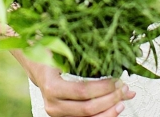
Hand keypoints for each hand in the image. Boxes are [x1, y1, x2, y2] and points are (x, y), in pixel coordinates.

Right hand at [18, 55, 134, 116]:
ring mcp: (58, 113)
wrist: (35, 66)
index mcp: (51, 86)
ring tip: (122, 100)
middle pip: (87, 109)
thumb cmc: (49, 54)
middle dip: (110, 99)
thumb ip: (85, 56)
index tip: (117, 79)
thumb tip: (111, 57)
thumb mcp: (62, 50)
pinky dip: (103, 114)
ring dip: (109, 111)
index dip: (103, 88)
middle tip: (124, 88)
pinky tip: (114, 107)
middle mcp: (53, 104)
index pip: (82, 92)